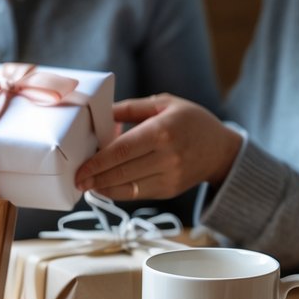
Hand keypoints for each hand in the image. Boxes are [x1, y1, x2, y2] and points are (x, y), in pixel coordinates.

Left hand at [74, 94, 242, 201]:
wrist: (221, 150)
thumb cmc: (191, 121)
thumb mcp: (164, 103)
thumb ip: (130, 108)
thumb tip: (101, 113)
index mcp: (162, 132)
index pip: (122, 151)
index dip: (98, 162)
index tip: (80, 168)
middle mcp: (166, 157)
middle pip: (122, 172)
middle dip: (95, 178)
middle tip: (76, 180)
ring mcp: (169, 177)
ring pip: (129, 188)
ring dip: (104, 188)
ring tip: (87, 184)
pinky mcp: (170, 190)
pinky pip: (138, 195)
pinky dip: (119, 192)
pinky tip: (106, 187)